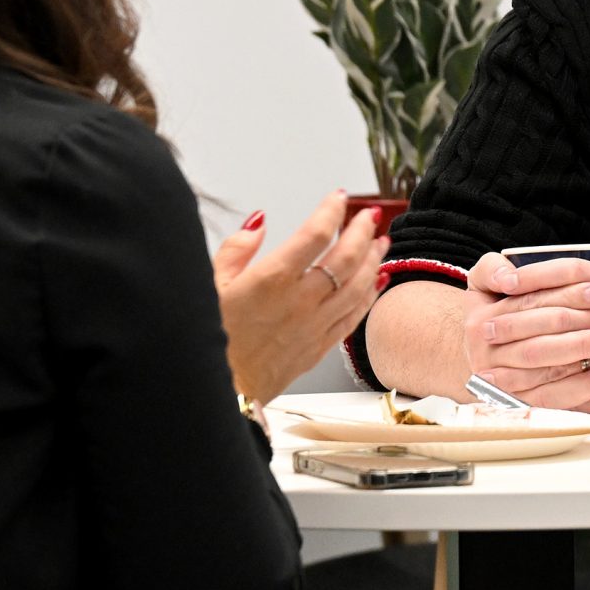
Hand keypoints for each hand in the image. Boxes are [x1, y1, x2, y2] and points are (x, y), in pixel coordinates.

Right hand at [213, 191, 387, 407]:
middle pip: (346, 257)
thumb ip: (236, 249)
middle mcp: (300, 301)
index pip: (315, 234)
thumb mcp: (209, 285)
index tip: (339, 197)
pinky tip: (377, 282)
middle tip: (371, 215)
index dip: (331, 210)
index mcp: (272, 280)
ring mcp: (314, 325)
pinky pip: (354, 316)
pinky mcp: (319, 347)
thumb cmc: (209, 341)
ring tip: (381, 242)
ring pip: (358, 286)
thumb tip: (258, 222)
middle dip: (363, 231)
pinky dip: (370, 295)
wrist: (218, 392)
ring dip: (373, 260)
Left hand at [463, 255, 589, 420]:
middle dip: (516, 320)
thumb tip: (534, 278)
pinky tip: (521, 394)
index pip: (567, 272)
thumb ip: (584, 286)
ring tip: (492, 365)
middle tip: (485, 329)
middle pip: (557, 311)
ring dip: (521, 358)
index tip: (502, 284)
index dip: (531, 277)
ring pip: (561, 351)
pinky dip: (543, 392)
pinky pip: (575, 388)